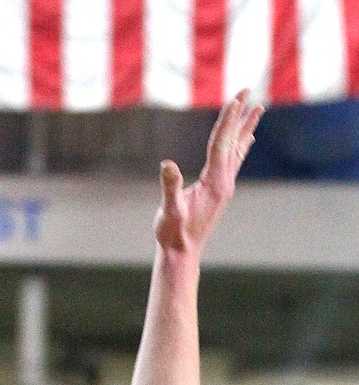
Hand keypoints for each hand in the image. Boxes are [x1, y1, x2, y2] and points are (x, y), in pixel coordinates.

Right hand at [155, 90, 262, 256]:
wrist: (182, 253)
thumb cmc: (173, 233)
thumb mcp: (169, 211)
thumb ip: (170, 188)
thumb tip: (167, 166)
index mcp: (214, 183)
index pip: (222, 144)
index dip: (228, 120)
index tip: (236, 98)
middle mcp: (224, 182)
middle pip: (234, 141)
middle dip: (240, 115)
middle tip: (248, 91)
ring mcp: (224, 186)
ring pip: (237, 149)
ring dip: (245, 127)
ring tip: (257, 108)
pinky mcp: (220, 191)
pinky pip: (234, 161)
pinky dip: (240, 146)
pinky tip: (247, 140)